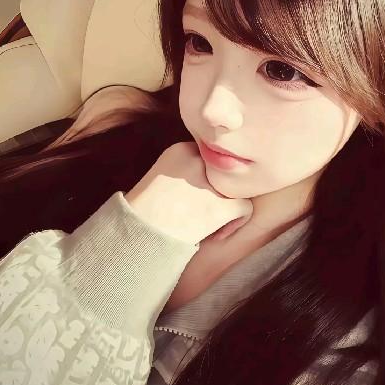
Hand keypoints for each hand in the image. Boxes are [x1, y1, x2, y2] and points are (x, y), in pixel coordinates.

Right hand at [124, 142, 253, 244]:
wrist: (137, 235)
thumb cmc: (144, 213)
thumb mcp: (160, 178)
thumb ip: (186, 172)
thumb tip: (208, 182)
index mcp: (180, 150)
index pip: (209, 158)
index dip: (207, 178)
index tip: (194, 197)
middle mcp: (199, 161)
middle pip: (225, 172)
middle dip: (219, 191)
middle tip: (202, 211)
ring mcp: (212, 183)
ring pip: (238, 189)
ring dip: (228, 205)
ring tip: (209, 222)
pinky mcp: (223, 205)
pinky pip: (246, 208)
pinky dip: (237, 222)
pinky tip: (218, 233)